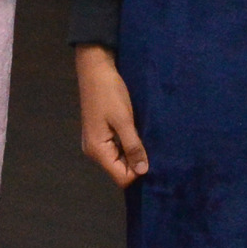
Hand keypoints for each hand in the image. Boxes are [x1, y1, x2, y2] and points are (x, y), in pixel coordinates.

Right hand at [76, 45, 148, 186]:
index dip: (138, 171)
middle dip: (136, 163)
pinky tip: (136, 134)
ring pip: (119, 160)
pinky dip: (127, 146)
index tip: (152, 156)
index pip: (122, 178)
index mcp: (98, 150)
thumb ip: (133, 146)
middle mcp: (94, 152)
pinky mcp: (99, 135)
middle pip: (119, 171)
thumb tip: (143, 171)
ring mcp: (95, 143)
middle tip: (152, 147)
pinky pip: (116, 150)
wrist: (95, 69)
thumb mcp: (124, 120)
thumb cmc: (109, 93)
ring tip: (145, 139)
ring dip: (133, 153)